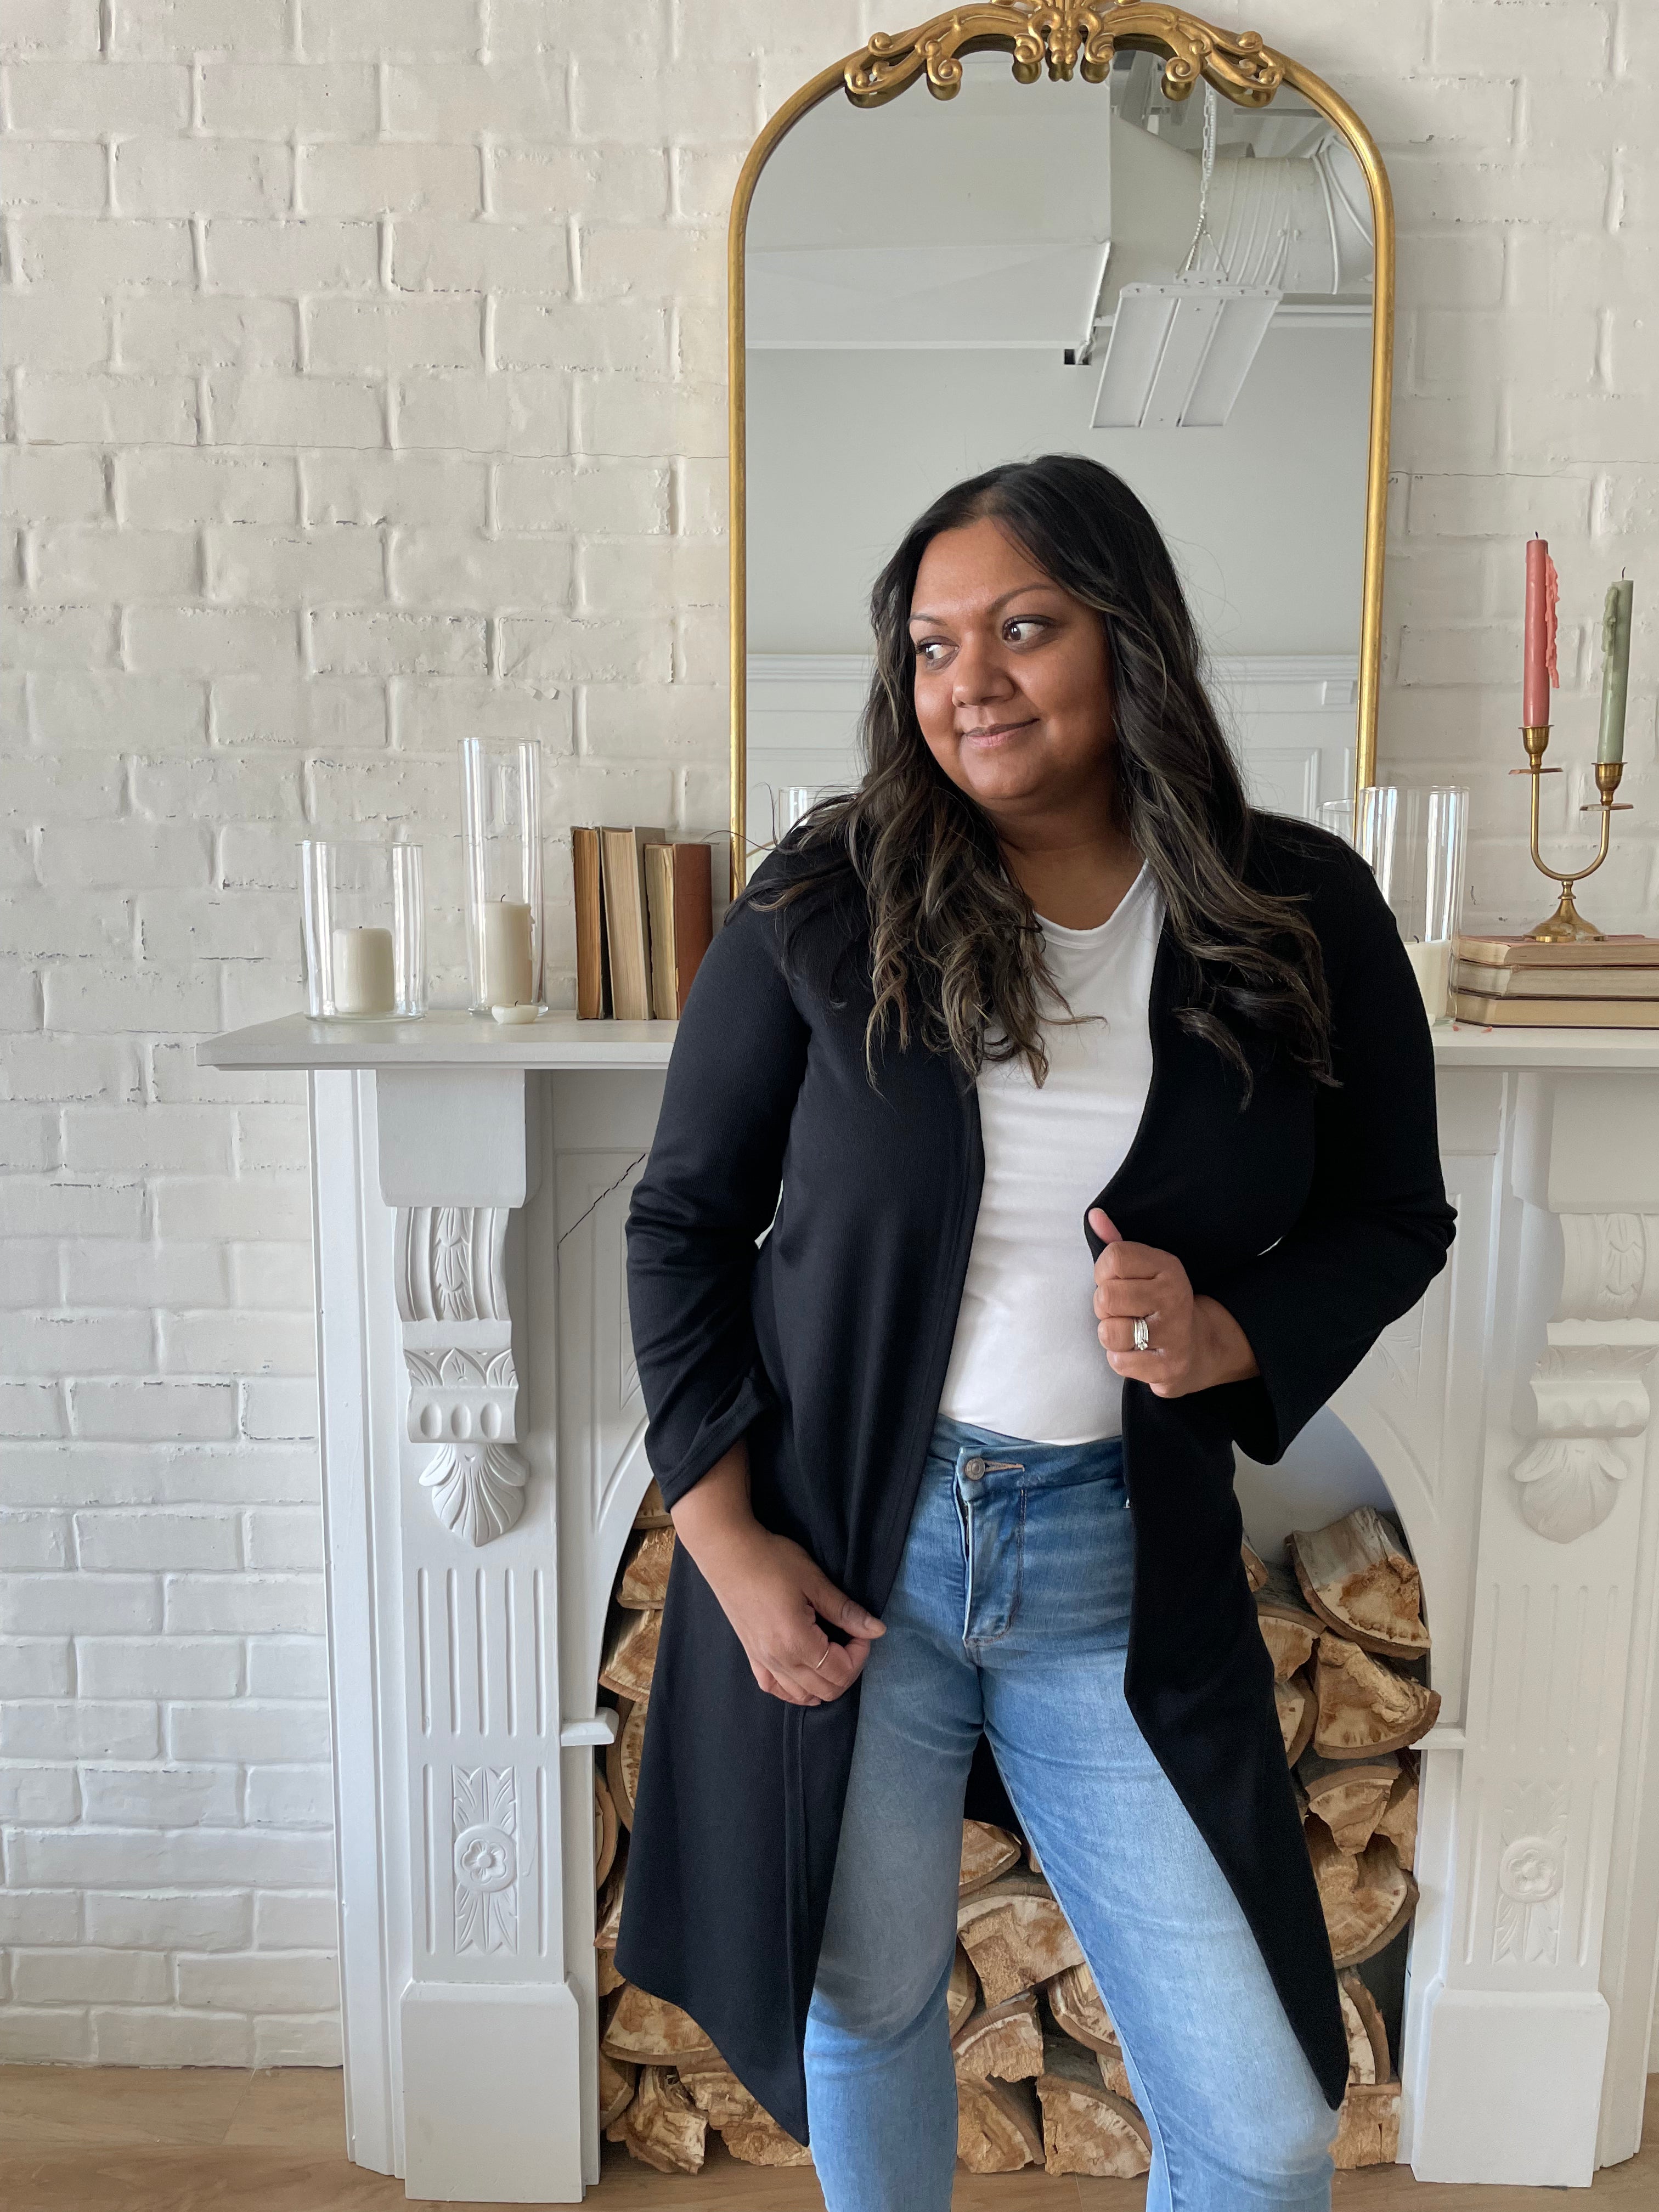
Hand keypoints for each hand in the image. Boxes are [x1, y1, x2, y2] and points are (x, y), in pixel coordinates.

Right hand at [669, 1441, 884, 1706]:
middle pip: (827, 1690)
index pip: (841, 1672)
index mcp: (797, 1642)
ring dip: (826, 1681)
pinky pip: (776, 1689)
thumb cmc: (772, 1561)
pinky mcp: (751, 1656)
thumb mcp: (814, 1581)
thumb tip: (878, 1630)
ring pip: (803, 1695)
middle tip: (849, 1637)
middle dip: (848, 1668)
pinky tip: (805, 1672)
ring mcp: (763, 1662)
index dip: (860, 1653)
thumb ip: (846, 1611)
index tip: (859, 1628)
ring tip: (831, 1650)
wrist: (728, 1553)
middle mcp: (780, 1661)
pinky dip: (796, 1689)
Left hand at [1087, 1207, 1259, 1398]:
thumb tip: (1094, 1216)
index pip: (1113, 1258)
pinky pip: (1118, 1361)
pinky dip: (1121, 1358)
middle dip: (1105, 1307)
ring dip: (1111, 1335)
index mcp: (1168, 1267)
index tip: (1116, 1281)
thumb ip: (1116, 1243)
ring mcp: (1174, 1334)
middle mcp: (1175, 1297)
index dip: (1103, 1273)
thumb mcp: (1144, 1269)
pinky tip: (1138, 1352)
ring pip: (1109, 1332)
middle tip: (1123, 1311)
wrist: (1200, 1346)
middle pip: (1106, 1297)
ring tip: (1129, 1330)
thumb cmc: (1158, 1303)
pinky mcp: (1169, 1367)